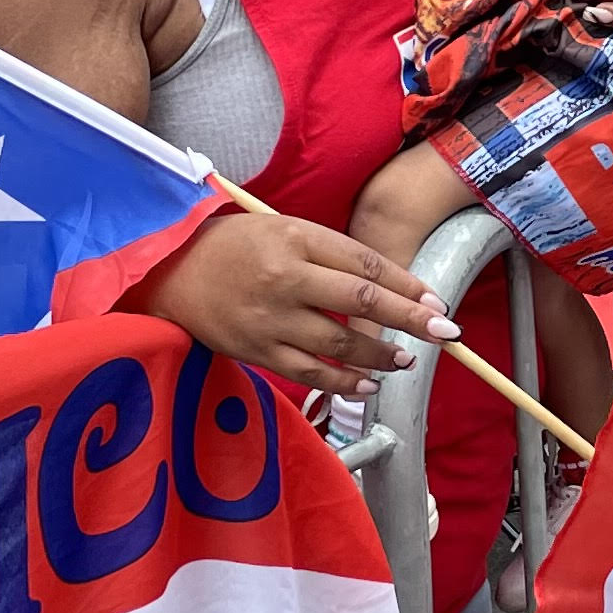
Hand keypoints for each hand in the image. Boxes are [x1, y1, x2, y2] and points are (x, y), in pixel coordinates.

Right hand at [138, 202, 454, 397]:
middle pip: (363, 304)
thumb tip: (387, 287)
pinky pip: (310, 373)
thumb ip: (329, 253)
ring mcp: (271, 319)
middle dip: (411, 320)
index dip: (407, 285)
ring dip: (380, 355)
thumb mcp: (281, 228)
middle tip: (445, 333)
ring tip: (405, 359)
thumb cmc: (231, 246)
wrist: (167, 271)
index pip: (365, 265)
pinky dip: (344, 382)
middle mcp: (286, 279)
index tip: (435, 302)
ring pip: (340, 344)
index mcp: (295, 239)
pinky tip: (368, 383)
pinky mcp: (257, 351)